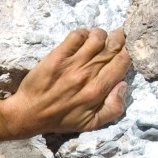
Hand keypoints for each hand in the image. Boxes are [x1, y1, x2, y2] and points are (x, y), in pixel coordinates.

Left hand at [11, 27, 130, 134]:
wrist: (29, 113)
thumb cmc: (61, 119)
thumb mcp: (91, 124)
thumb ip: (114, 108)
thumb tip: (123, 85)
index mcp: (98, 90)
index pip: (123, 61)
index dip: (129, 52)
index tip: (127, 49)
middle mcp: (87, 74)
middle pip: (113, 46)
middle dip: (120, 39)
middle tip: (119, 38)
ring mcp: (72, 63)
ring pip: (97, 37)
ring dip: (101, 35)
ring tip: (97, 41)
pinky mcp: (56, 56)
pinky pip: (76, 35)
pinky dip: (83, 34)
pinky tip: (81, 41)